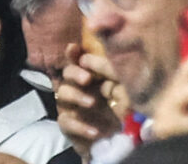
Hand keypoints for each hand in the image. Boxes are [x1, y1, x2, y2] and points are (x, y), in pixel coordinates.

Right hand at [55, 43, 125, 158]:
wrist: (114, 139)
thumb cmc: (120, 110)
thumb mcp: (124, 91)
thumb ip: (118, 77)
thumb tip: (117, 61)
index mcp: (90, 75)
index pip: (79, 60)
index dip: (74, 53)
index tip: (73, 48)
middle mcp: (77, 86)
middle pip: (68, 73)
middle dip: (76, 73)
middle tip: (87, 78)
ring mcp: (70, 105)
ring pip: (63, 94)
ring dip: (77, 96)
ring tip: (93, 103)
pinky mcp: (68, 125)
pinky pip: (67, 122)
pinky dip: (80, 126)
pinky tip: (95, 130)